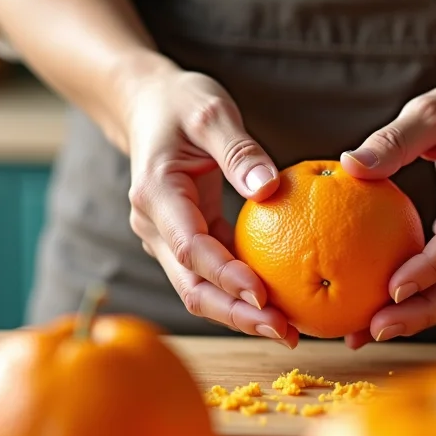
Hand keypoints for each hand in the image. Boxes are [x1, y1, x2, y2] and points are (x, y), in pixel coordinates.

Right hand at [122, 57, 299, 347]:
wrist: (146, 105)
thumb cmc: (181, 103)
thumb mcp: (211, 111)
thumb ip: (239, 150)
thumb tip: (271, 188)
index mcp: (156, 195)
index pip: (191, 247)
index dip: (226, 276)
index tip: (264, 295)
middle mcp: (154, 227)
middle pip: (192, 287)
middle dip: (236, 315)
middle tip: (285, 331)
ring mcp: (166, 240)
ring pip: (199, 291)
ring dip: (240, 315)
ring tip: (289, 330)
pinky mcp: (185, 242)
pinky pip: (212, 277)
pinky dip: (241, 295)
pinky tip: (279, 305)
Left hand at [338, 77, 435, 347]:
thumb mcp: (433, 109)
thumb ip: (393, 139)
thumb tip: (349, 165)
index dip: (431, 267)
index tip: (391, 288)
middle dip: (425, 312)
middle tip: (374, 328)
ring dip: (425, 314)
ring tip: (372, 330)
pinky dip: (430, 299)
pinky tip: (388, 309)